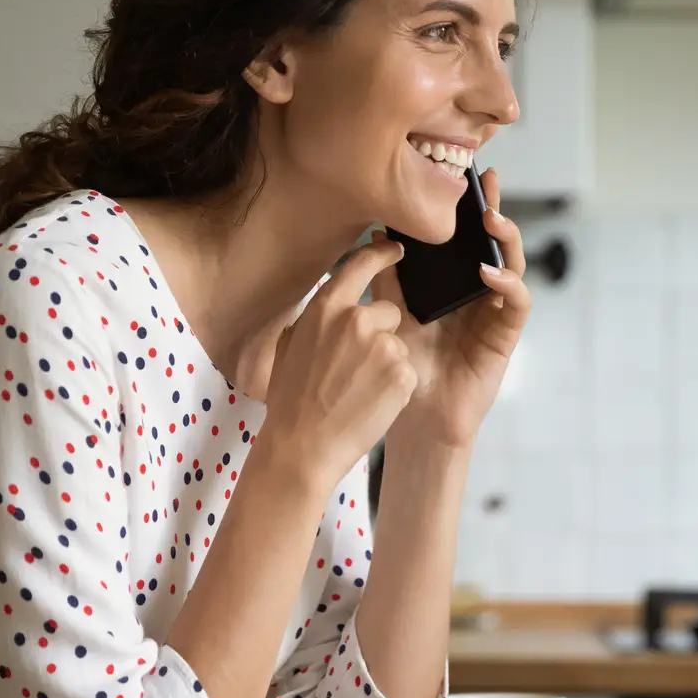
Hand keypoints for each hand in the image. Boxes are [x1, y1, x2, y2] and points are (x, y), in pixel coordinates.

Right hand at [260, 235, 418, 489]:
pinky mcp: (403, 374)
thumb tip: (331, 303)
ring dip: (386, 363)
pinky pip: (406, 371)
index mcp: (326, 307)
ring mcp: (384, 346)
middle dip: (380, 333)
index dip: (382, 253)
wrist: (302, 447)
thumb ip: (316, 318)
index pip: (361, 264)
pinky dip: (394, 386)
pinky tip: (370, 402)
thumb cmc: (291, 400)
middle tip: (355, 367)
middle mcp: (357, 319)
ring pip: (397, 344)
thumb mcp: (290, 345)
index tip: (396, 249)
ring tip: (358, 390)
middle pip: (388, 312)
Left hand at [370, 168, 531, 449]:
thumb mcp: (390, 312)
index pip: (465, 236)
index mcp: (452, 281)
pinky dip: (507, 284)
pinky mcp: (505, 334)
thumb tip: (379, 231)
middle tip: (488, 182)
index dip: (468, 206)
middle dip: (493, 208)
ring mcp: (494, 310)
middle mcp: (478, 290)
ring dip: (505, 240)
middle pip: (493, 241)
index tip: (465, 174)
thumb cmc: (405, 364)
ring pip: (513, 264)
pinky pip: (516, 303)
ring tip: (491, 221)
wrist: (414, 414)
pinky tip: (490, 273)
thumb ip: (388, 276)